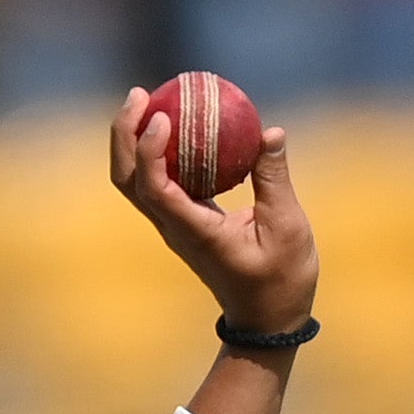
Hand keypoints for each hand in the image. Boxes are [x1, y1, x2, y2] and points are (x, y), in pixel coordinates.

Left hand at [109, 87, 316, 335]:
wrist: (267, 319)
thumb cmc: (281, 279)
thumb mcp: (288, 227)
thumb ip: (274, 178)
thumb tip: (269, 130)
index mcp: (193, 232)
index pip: (153, 188)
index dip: (148, 150)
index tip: (162, 116)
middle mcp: (173, 228)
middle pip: (127, 180)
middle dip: (125, 135)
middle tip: (141, 94)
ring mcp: (174, 227)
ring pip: (135, 182)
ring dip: (133, 141)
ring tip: (148, 99)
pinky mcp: (183, 222)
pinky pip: (159, 181)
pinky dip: (158, 150)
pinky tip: (179, 123)